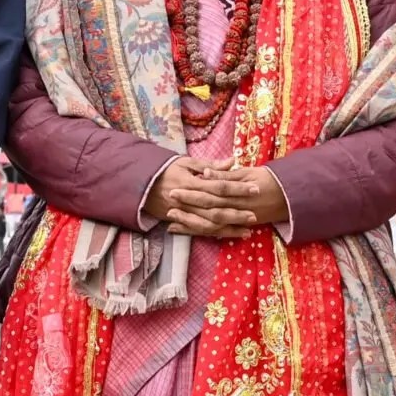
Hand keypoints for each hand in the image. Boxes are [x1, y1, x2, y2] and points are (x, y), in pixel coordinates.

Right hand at [145, 159, 283, 238]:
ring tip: (247, 229)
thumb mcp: (185, 163)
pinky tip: (229, 234)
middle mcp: (188, 200)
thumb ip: (209, 164)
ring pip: (209, 224)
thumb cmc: (166, 170)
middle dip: (236, 212)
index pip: (219, 186)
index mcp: (191, 182)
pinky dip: (215, 234)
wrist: (140, 185)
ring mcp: (183, 213)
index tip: (255, 189)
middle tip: (255, 214)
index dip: (237, 188)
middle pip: (216, 208)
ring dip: (229, 227)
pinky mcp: (179, 221)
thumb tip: (232, 161)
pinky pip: (199, 231)